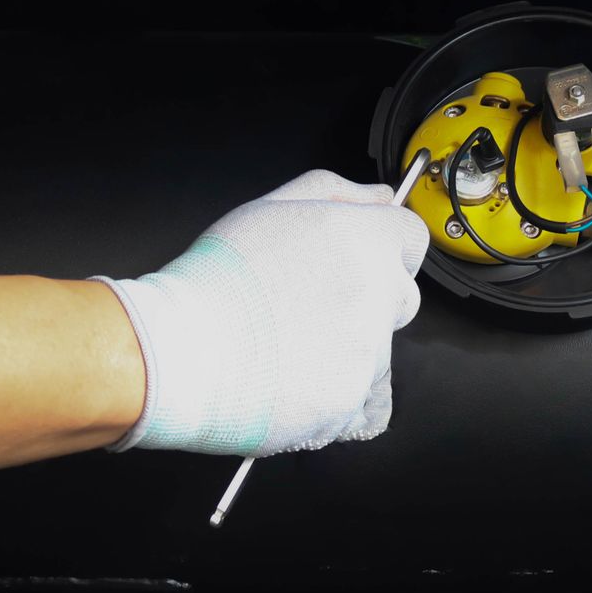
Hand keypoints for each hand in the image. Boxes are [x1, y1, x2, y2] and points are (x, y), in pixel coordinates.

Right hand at [96, 170, 428, 456]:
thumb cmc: (216, 279)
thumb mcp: (267, 208)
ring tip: (285, 346)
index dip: (383, 250)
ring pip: (376, 350)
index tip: (357, 262)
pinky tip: (286, 378)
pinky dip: (327, 393)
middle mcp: (378, 294)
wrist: (181, 352)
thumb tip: (378, 195)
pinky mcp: (353, 400)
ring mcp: (370, 351)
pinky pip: (355, 396)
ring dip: (343, 350)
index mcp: (364, 240)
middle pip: (400, 297)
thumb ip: (334, 193)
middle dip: (367, 301)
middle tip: (307, 307)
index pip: (410, 239)